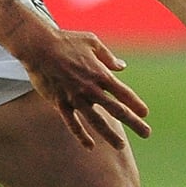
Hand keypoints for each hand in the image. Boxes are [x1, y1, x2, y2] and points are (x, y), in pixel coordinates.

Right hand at [12, 26, 151, 147]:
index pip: (123, 93)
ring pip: (96, 121)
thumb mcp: (92, 42)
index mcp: (100, 74)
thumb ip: (108, 57)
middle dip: (133, 122)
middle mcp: (91, 88)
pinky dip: (81, 135)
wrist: (39, 46)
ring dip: (110, 135)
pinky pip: (72, 123)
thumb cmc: (66, 41)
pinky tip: (90, 146)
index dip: (136, 104)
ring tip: (120, 146)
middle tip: (146, 133)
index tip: (145, 113)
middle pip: (117, 110)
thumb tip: (122, 67)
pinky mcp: (60, 103)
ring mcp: (75, 97)